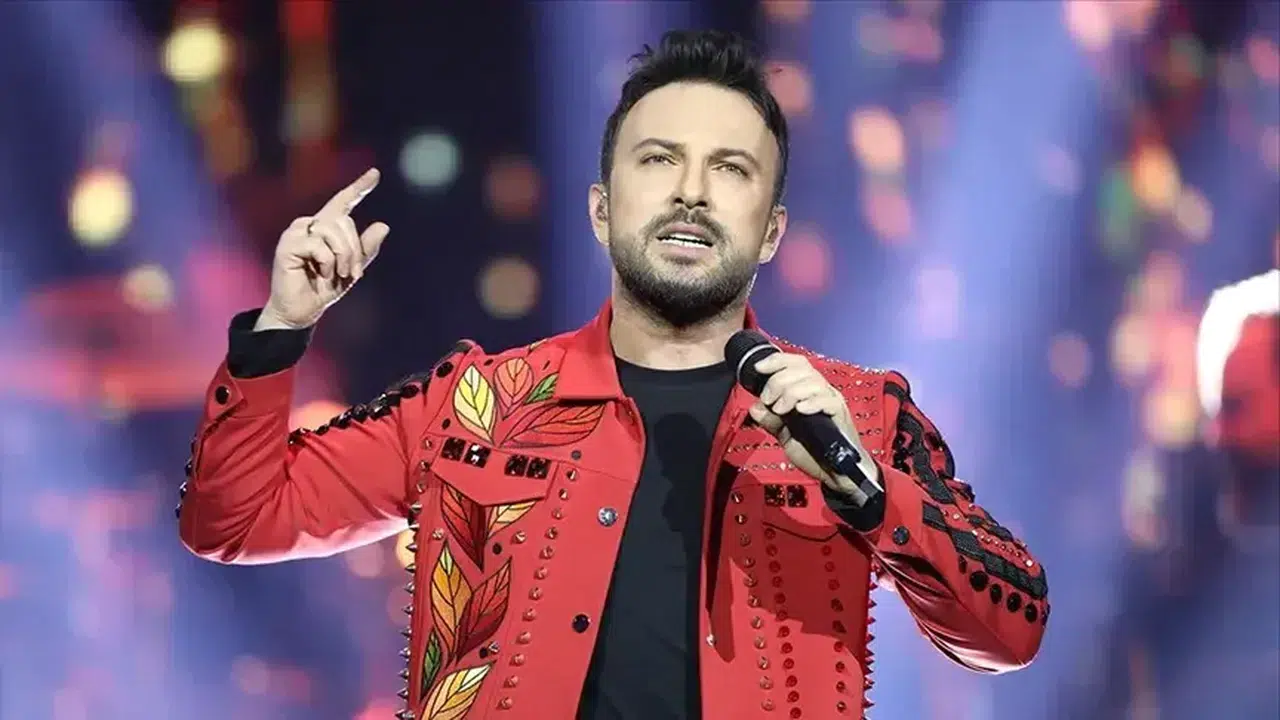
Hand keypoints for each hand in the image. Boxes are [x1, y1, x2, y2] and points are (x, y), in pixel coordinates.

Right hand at [257, 168, 390, 329]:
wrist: (303, 311)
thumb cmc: (325, 288)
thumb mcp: (352, 269)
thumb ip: (366, 249)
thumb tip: (384, 225)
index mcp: (326, 227)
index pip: (343, 202)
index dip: (359, 187)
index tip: (375, 174)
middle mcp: (310, 224)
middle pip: (344, 221)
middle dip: (354, 249)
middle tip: (352, 273)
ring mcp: (297, 233)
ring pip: (332, 230)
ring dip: (343, 256)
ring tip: (339, 274)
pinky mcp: (287, 245)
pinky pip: (318, 245)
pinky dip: (328, 262)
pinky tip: (322, 274)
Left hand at [746, 353, 876, 496]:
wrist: (836, 473)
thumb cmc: (815, 451)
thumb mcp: (785, 435)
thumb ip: (771, 421)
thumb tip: (754, 408)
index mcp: (807, 390)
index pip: (795, 363)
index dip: (776, 361)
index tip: (759, 368)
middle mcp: (820, 391)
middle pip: (801, 369)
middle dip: (778, 381)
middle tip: (769, 401)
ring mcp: (831, 401)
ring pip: (812, 382)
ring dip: (791, 392)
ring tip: (781, 410)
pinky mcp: (840, 414)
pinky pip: (827, 400)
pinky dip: (811, 402)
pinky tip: (800, 410)